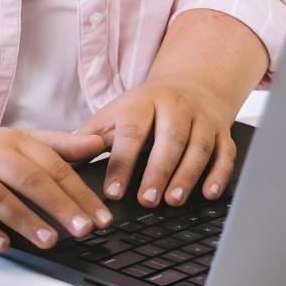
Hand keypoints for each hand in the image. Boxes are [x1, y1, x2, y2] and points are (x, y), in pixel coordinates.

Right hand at [0, 127, 115, 252]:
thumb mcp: (24, 140)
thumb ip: (61, 145)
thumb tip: (97, 144)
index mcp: (17, 141)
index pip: (55, 167)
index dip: (80, 192)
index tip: (101, 217)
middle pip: (31, 179)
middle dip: (60, 205)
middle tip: (84, 229)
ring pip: (1, 196)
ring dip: (26, 219)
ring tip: (50, 241)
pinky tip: (4, 244)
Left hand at [74, 78, 238, 208]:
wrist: (190, 84)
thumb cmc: (144, 108)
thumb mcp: (114, 114)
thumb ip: (90, 136)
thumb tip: (60, 158)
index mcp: (142, 102)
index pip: (131, 132)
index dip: (122, 162)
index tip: (113, 192)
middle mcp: (174, 107)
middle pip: (169, 138)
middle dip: (158, 170)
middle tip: (147, 200)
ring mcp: (201, 118)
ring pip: (198, 146)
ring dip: (187, 175)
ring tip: (174, 201)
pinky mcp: (222, 132)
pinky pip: (225, 152)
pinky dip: (219, 174)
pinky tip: (210, 193)